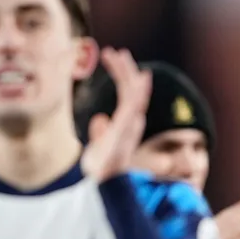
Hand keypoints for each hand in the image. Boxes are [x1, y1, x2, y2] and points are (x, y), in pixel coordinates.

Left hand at [82, 47, 151, 181]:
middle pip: (131, 91)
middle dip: (124, 70)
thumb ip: (100, 134)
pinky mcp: (128, 131)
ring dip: (129, 75)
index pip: (125, 94)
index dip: (121, 75)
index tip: (111, 56)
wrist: (102, 186)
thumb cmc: (101, 172)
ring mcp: (130, 127)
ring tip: (120, 56)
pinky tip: (142, 77)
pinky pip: (136, 107)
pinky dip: (141, 92)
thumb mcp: (97, 149)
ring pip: (134, 95)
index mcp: (125, 125)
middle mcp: (130, 124)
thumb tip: (99, 118)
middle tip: (114, 52)